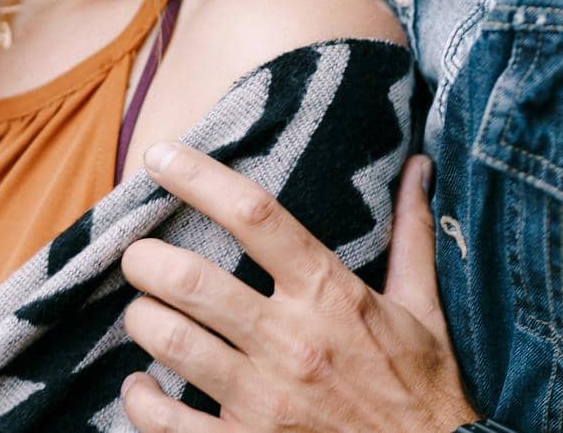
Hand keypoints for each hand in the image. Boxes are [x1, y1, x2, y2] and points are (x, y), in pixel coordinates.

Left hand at [118, 146, 478, 431]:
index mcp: (329, 294)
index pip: (254, 214)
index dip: (197, 177)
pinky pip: (167, 421)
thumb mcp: (422, 308)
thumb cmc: (424, 388)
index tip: (160, 156)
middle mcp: (292, 342)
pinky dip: (140, 398)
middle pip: (190, 280)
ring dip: (142, 319)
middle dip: (145, 259)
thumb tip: (418, 165)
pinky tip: (141, 384)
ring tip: (144, 311)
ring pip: (170, 341)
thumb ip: (410, 234)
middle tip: (138, 255)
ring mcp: (267, 400)